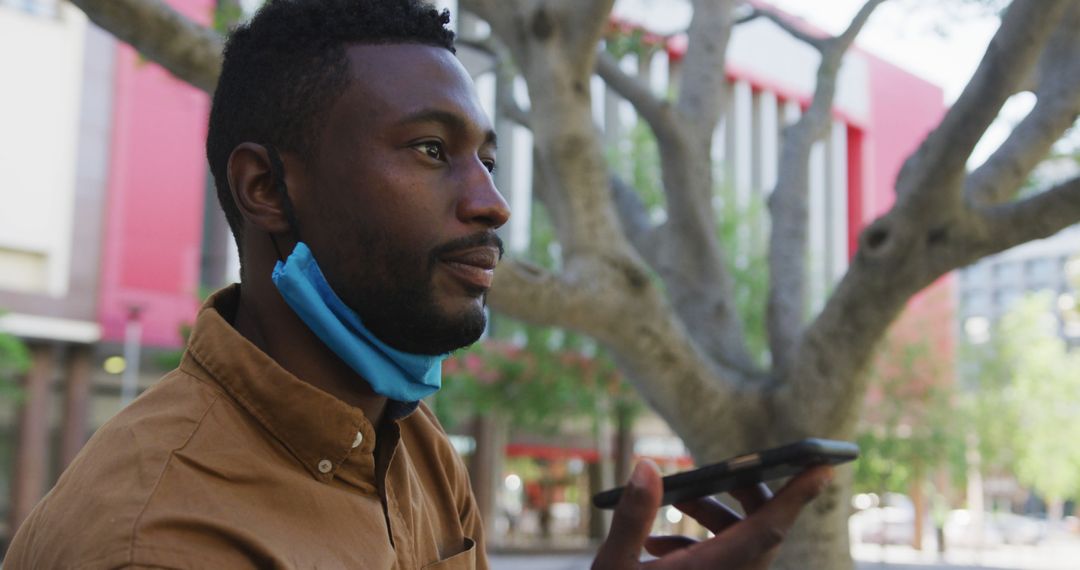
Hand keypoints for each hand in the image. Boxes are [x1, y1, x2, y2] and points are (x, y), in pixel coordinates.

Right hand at [591, 459, 833, 568]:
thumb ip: (633, 516)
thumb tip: (647, 466)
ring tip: (673, 502)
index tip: (823, 467)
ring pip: (742, 541)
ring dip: (713, 515)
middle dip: (743, 493)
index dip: (796, 498)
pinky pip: (727, 559)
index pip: (767, 530)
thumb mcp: (614, 567)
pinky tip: (657, 544)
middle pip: (761, 529)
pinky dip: (702, 541)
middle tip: (720, 471)